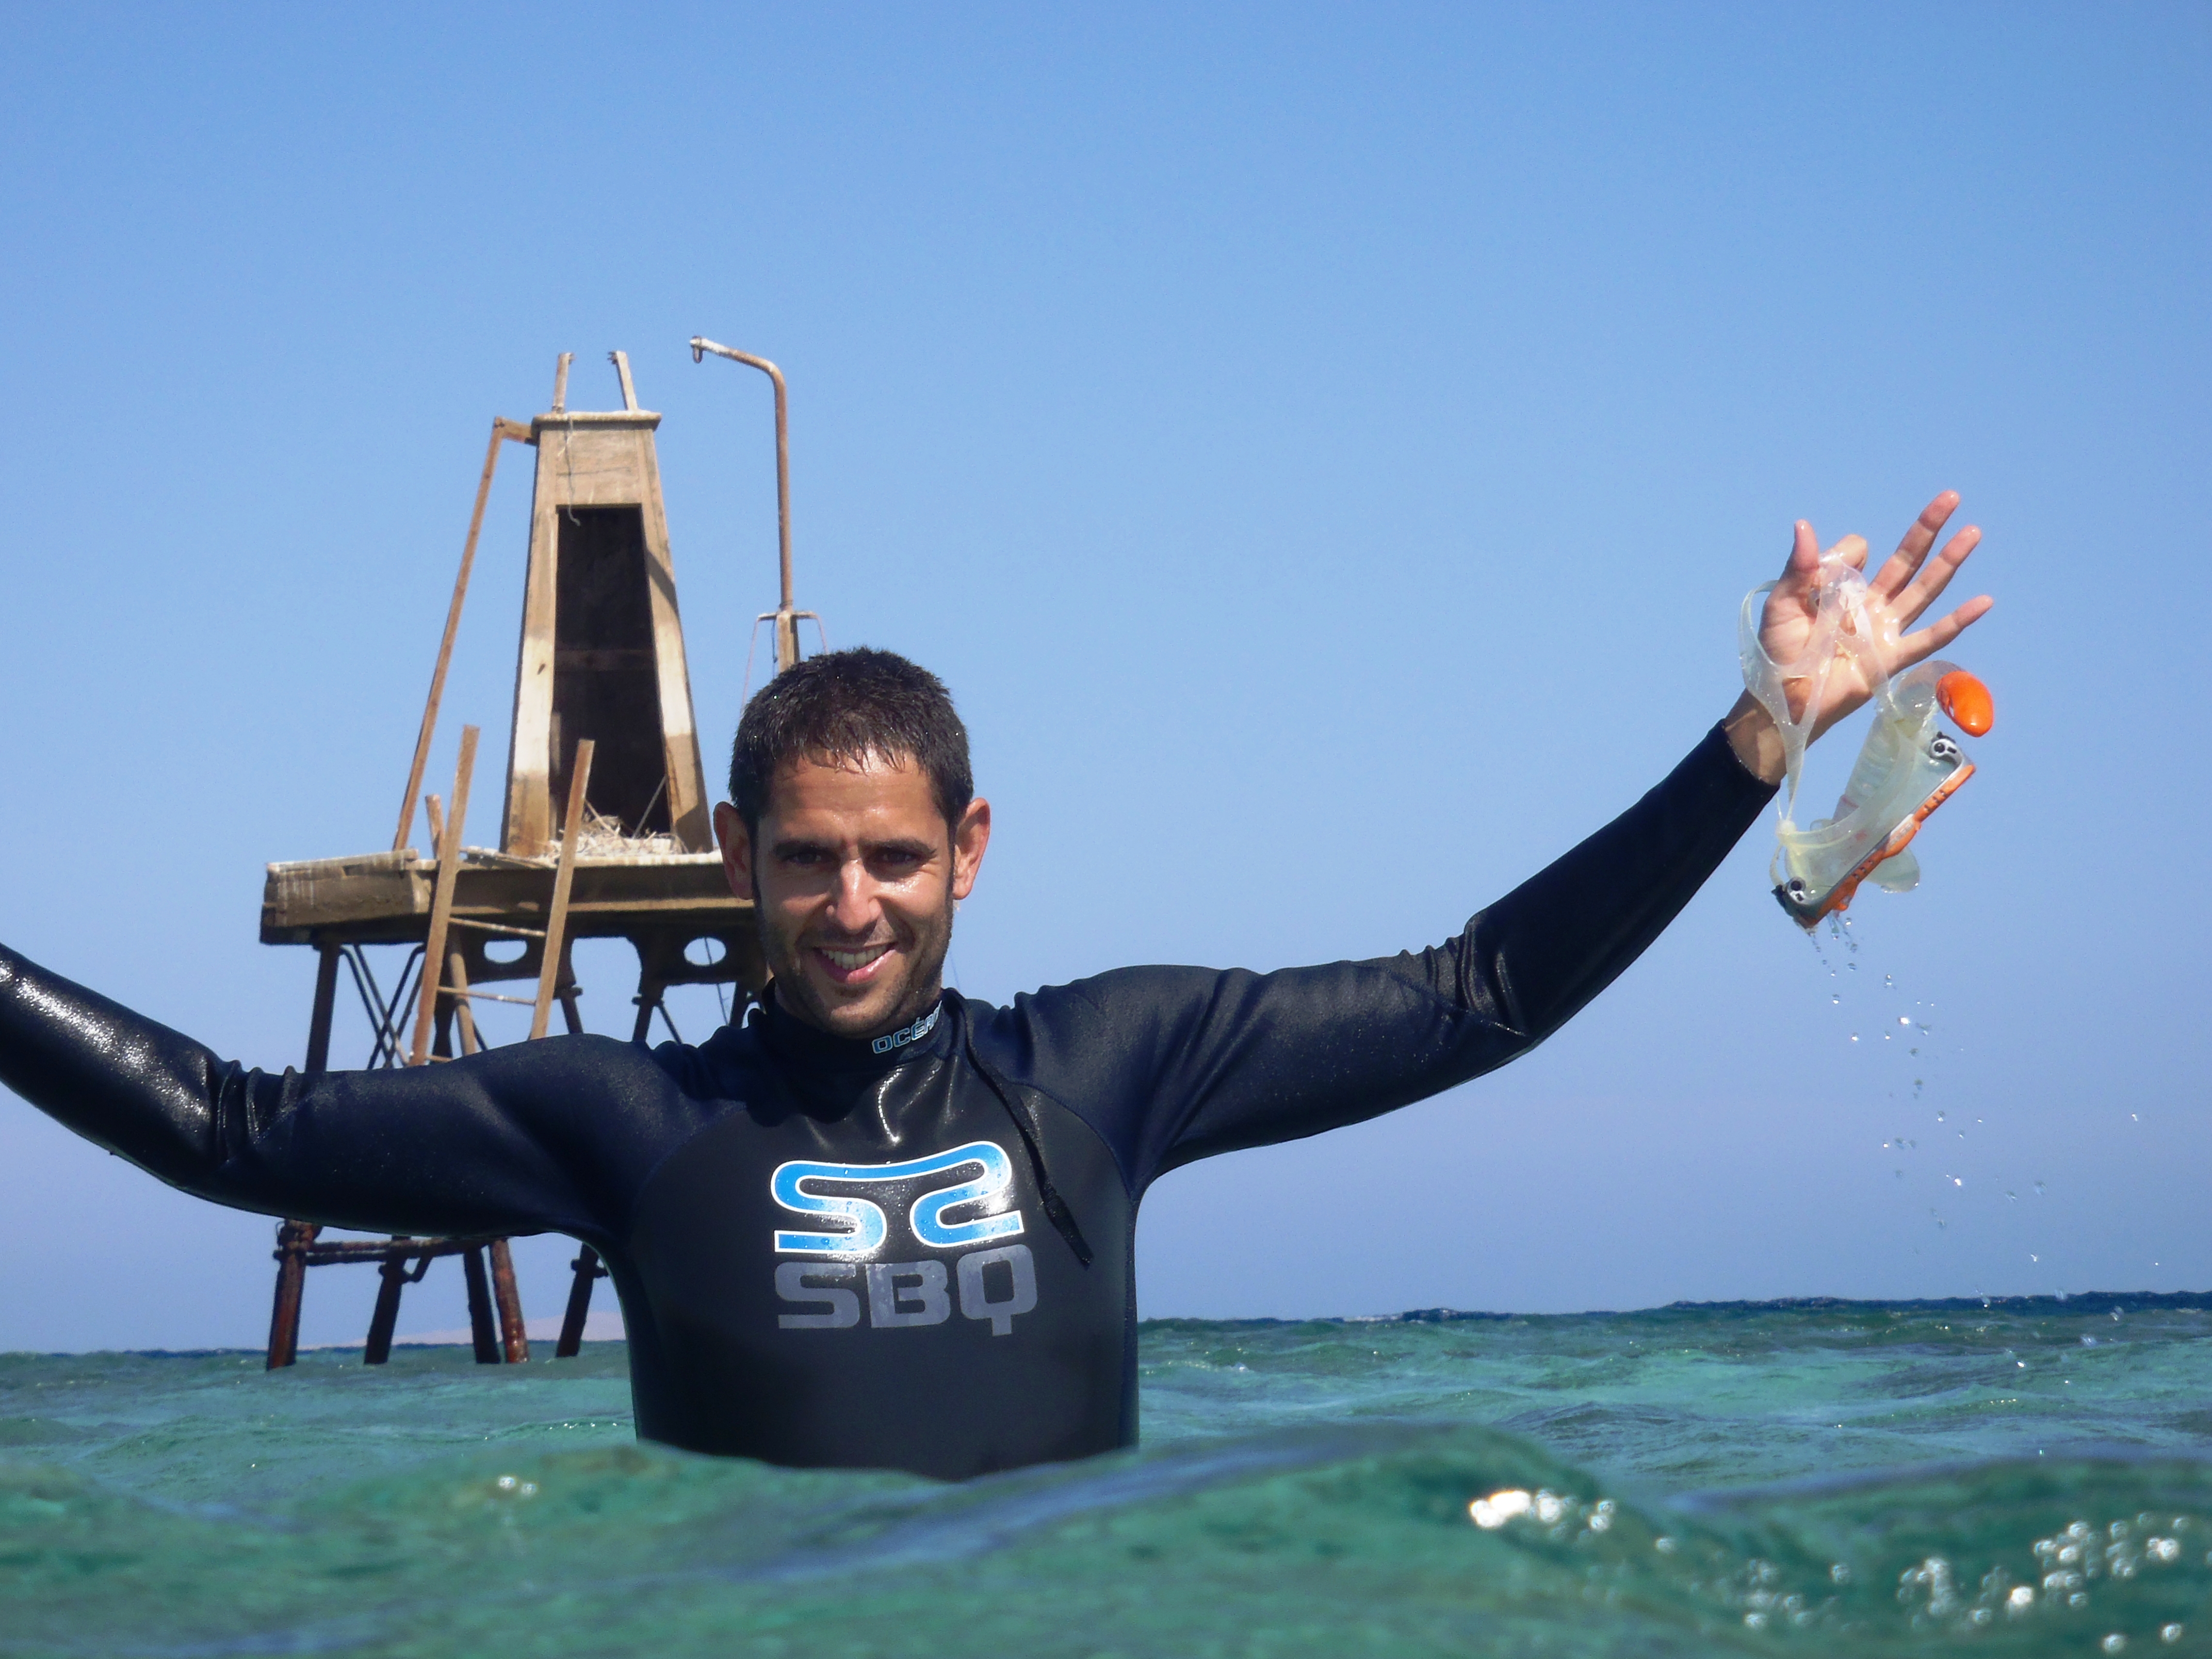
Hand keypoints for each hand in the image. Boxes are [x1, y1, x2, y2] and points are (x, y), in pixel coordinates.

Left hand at [1724, 490, 1992, 783]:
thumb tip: (1804, 524)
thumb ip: (1799, 569)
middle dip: (1927, 530)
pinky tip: (1983, 602)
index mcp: (1843, 590)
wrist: (1781, 698)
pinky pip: (1929, 638)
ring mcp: (1885, 631)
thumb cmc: (1779, 653)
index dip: (1848, 553)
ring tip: (1973, 532)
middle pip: (1906, 561)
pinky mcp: (1890, 658)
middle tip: (1950, 497)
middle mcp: (1870, 606)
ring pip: (1923, 590)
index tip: (1821, 573)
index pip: (1860, 553)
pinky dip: (1957, 621)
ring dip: (1949, 561)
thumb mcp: (1782, 604)